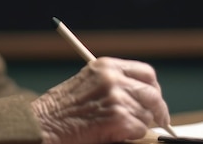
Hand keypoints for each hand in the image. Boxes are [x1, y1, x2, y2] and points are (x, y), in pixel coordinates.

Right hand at [31, 57, 170, 143]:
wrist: (44, 124)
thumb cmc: (61, 109)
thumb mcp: (88, 84)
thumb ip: (114, 84)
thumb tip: (143, 98)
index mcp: (106, 66)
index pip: (146, 73)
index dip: (153, 89)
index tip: (154, 101)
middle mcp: (113, 78)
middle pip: (152, 94)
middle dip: (157, 111)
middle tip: (158, 122)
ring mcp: (116, 97)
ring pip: (148, 115)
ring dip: (140, 125)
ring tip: (119, 128)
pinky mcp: (119, 118)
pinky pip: (140, 129)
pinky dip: (131, 135)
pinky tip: (113, 133)